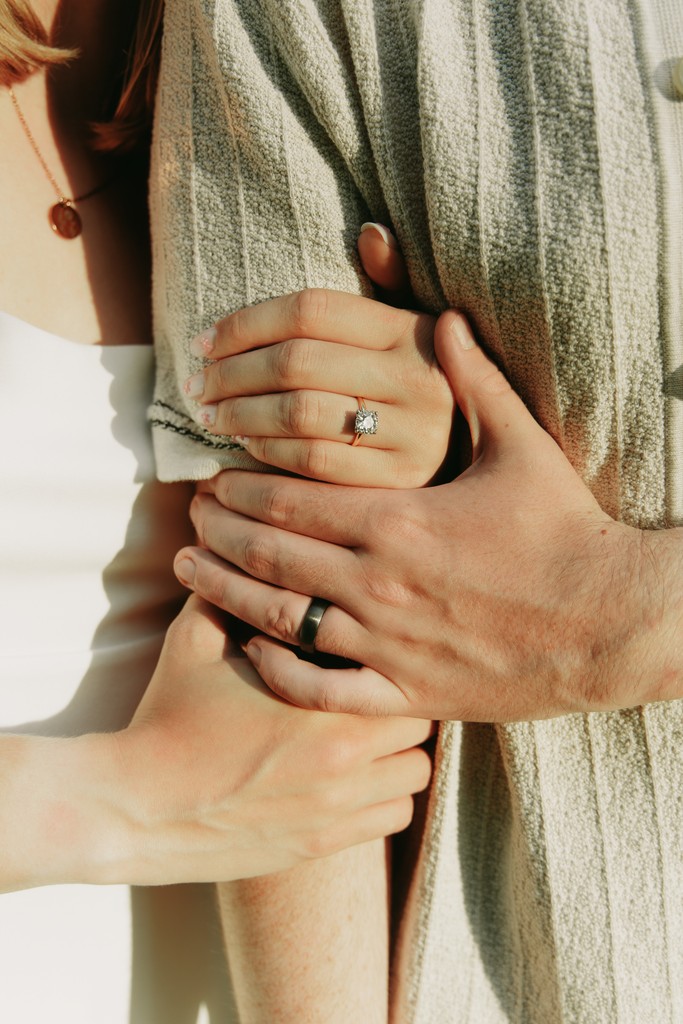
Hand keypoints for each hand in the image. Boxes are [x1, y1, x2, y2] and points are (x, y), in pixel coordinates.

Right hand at [111, 596, 431, 883]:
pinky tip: (357, 779)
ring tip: (371, 736)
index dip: (390, 657)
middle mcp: (341, 754)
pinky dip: (388, 796)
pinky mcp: (326, 842)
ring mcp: (338, 805)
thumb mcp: (195, 641)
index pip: (400, 669)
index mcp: (318, 698)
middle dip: (403, 701)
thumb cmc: (168, 717)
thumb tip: (248, 549)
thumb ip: (234, 592)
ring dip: (401, 751)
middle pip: (422, 719)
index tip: (375, 652)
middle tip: (377, 690)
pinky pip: (397, 814)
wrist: (137, 808)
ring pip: (418, 771)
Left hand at [174, 312, 681, 721]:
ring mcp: (388, 646)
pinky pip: (323, 691)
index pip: (290, 499)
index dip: (240, 488)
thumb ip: (474, 381)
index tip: (213, 479)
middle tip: (189, 518)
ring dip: (225, 593)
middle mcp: (378, 585)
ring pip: (279, 621)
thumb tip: (445, 317)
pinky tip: (252, 650)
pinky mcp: (408, 693)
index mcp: (397, 521)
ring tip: (190, 573)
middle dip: (219, 532)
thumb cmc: (566, 532)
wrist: (610, 620)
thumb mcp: (521, 446)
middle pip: (269, 556)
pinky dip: (279, 672)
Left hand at [183, 228, 453, 487]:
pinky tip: (246, 447)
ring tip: (211, 417)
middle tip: (196, 385)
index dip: (245, 323)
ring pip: (298, 412)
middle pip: (295, 361)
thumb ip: (392, 285)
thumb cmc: (427, 389)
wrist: (478, 464)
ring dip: (240, 414)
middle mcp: (416, 376)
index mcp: (412, 329)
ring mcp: (412, 431)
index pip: (310, 310)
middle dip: (231, 373)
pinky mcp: (399, 479)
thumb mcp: (418, 334)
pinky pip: (314, 461)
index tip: (203, 342)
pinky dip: (269, 452)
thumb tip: (370, 233)